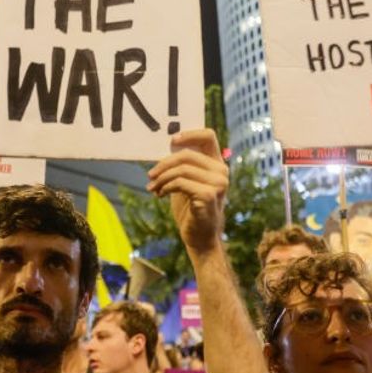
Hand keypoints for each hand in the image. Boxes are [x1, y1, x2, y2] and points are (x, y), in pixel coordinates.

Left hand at [146, 129, 228, 255]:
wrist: (199, 238)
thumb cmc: (191, 210)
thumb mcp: (186, 182)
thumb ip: (182, 166)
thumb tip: (166, 148)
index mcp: (217, 165)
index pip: (208, 136)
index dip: (188, 134)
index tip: (171, 141)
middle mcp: (221, 172)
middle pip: (187, 154)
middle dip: (164, 164)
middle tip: (150, 175)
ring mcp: (218, 184)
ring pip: (181, 169)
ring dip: (161, 178)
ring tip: (153, 188)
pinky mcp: (208, 195)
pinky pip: (179, 182)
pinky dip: (165, 187)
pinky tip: (159, 195)